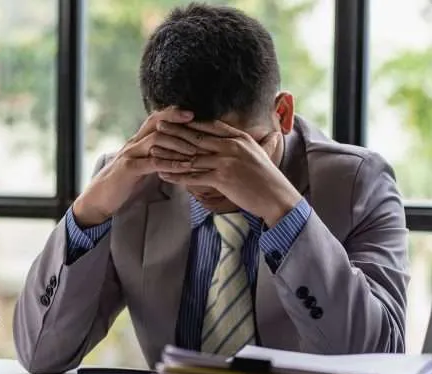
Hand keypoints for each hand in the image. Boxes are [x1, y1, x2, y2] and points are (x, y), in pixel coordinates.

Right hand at [72, 107, 201, 226]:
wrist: (99, 199)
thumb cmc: (123, 183)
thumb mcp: (142, 166)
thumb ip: (155, 157)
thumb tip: (177, 155)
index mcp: (137, 141)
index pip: (156, 119)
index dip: (173, 113)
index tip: (194, 113)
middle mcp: (133, 144)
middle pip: (156, 122)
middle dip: (177, 119)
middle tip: (197, 120)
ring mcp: (130, 155)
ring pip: (156, 139)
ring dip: (178, 143)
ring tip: (196, 149)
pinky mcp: (128, 169)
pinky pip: (152, 162)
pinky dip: (170, 163)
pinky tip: (185, 166)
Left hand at [154, 120, 301, 226]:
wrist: (277, 197)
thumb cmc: (267, 179)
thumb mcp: (257, 154)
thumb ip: (241, 145)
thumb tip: (229, 139)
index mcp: (240, 138)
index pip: (210, 126)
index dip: (191, 122)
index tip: (177, 118)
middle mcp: (232, 146)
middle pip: (197, 137)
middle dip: (176, 132)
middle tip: (158, 127)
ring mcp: (226, 161)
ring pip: (192, 156)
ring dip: (170, 153)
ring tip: (153, 151)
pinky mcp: (222, 178)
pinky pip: (193, 176)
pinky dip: (177, 175)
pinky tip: (164, 174)